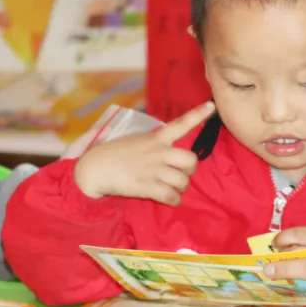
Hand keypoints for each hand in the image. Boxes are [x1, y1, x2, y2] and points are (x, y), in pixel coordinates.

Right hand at [73, 102, 214, 205]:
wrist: (93, 169)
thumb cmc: (112, 154)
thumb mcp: (135, 140)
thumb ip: (152, 143)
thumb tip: (166, 151)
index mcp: (156, 138)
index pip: (181, 123)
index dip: (198, 115)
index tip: (212, 105)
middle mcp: (158, 152)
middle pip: (191, 160)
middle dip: (190, 171)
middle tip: (180, 174)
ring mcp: (154, 169)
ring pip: (183, 181)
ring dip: (180, 188)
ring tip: (171, 188)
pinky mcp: (148, 186)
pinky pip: (172, 196)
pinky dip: (173, 201)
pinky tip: (168, 199)